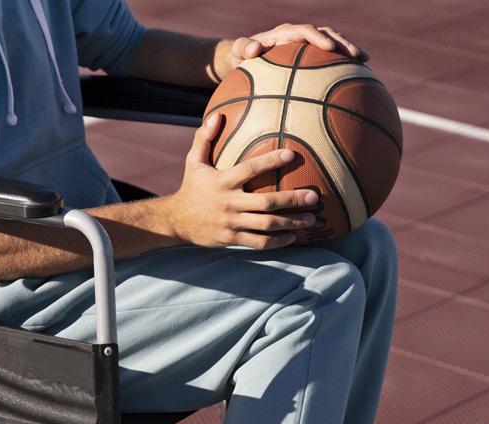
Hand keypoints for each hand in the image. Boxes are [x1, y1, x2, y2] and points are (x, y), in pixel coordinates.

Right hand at [163, 114, 318, 249]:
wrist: (174, 221)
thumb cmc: (191, 188)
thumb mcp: (194, 162)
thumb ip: (205, 138)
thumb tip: (216, 115)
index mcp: (222, 181)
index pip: (249, 169)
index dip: (270, 161)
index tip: (291, 155)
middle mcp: (228, 203)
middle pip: (266, 202)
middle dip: (292, 200)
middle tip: (314, 196)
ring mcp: (230, 223)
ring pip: (266, 224)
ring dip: (291, 222)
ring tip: (311, 219)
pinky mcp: (231, 239)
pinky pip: (258, 242)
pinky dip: (277, 241)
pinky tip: (293, 237)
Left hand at [213, 23, 367, 80]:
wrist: (247, 56)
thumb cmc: (242, 56)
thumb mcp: (239, 51)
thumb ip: (243, 47)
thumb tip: (253, 49)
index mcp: (285, 33)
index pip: (305, 31)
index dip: (318, 37)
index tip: (329, 47)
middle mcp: (300, 35)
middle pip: (327, 34)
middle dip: (343, 43)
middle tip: (357, 55)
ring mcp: (308, 45)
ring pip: (333, 43)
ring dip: (349, 51)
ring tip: (365, 62)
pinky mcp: (312, 56)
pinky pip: (330, 58)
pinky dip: (343, 64)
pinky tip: (358, 77)